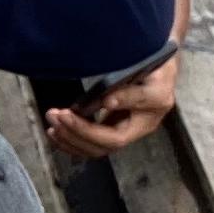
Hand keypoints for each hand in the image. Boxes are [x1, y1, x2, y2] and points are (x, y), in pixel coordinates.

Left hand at [45, 54, 178, 156]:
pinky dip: (72, 140)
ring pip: (97, 149)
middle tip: (53, 115)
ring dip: (70, 140)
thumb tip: (107, 103)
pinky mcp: (115, 127)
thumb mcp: (151, 71)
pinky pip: (93, 142)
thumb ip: (130, 91)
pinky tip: (57, 132)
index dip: (89, 130)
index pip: (117, 138)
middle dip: (75, 134)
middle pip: (104, 147)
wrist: (162, 65)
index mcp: (148, 118)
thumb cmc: (157, 63)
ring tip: (51, 125)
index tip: (68, 113)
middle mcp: (138, 129)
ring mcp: (126, 130)